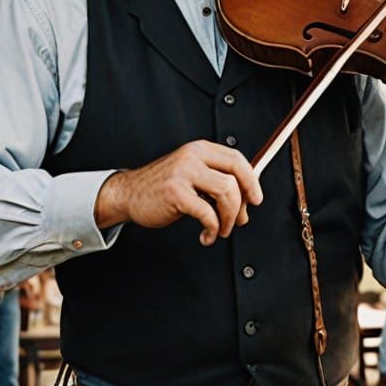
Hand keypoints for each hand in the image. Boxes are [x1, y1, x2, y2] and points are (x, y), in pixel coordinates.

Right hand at [94, 140, 262, 246]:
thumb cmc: (162, 187)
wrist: (129, 194)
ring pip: (226, 193)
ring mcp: (183, 173)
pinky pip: (207, 213)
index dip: (252, 181)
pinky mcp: (176, 193)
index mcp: (199, 150)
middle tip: (239, 220)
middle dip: (242, 204)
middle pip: (235, 178)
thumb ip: (216, 180)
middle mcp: (193, 157)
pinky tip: (206, 235)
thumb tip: (247, 199)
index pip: (237, 160)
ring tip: (220, 229)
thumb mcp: (191, 174)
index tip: (256, 199)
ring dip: (228, 218)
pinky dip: (212, 229)